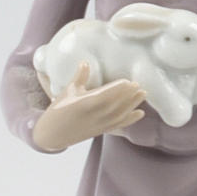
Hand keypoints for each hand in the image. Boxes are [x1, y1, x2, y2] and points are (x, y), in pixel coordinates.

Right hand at [32, 62, 146, 151]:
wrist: (53, 133)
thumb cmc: (59, 108)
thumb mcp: (68, 90)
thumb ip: (79, 77)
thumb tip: (85, 62)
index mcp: (84, 103)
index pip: (104, 95)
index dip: (117, 89)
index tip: (128, 81)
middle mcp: (94, 115)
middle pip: (115, 104)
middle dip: (128, 95)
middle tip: (139, 85)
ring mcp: (99, 124)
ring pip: (120, 114)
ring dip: (133, 104)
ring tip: (143, 94)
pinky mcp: (102, 130)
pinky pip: (119, 125)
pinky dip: (131, 119)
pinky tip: (141, 113)